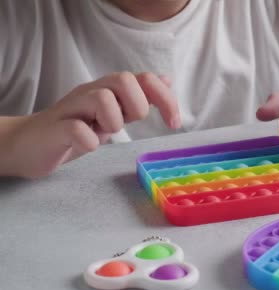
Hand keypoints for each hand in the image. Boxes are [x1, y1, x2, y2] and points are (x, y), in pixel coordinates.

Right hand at [6, 72, 179, 177]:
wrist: (29, 145)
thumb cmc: (75, 129)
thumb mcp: (113, 113)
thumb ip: (137, 98)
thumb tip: (165, 80)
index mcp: (108, 90)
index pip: (145, 79)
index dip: (165, 98)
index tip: (173, 123)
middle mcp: (91, 92)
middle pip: (124, 80)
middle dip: (136, 105)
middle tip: (128, 124)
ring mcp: (72, 108)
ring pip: (101, 98)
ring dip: (113, 120)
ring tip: (103, 132)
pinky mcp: (55, 128)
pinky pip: (76, 129)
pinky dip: (88, 140)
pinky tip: (88, 145)